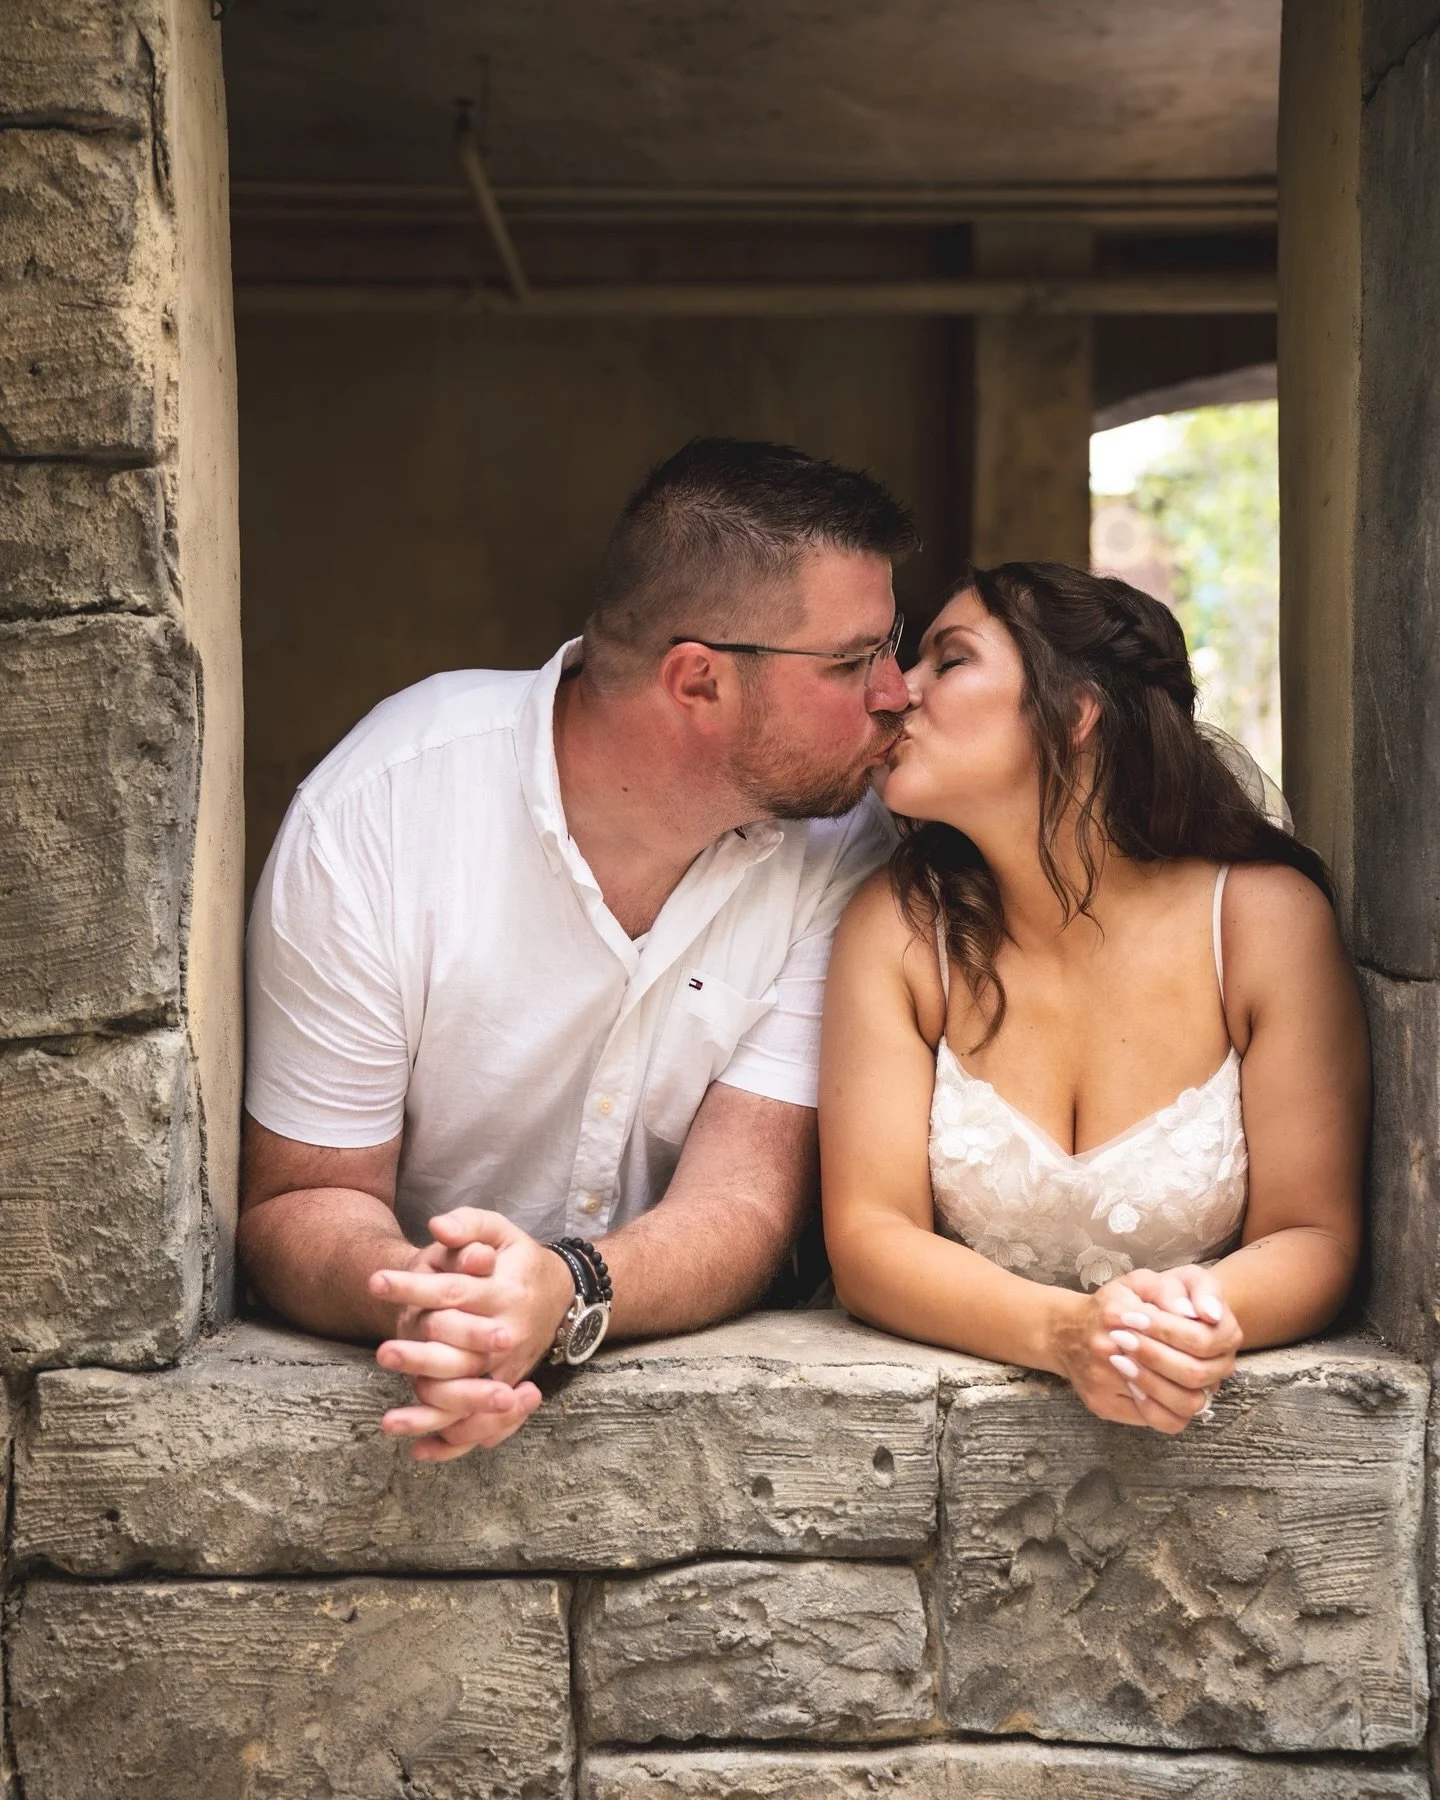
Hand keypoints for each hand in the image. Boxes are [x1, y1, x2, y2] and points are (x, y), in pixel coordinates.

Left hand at [369, 1209, 575, 1458]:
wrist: (560, 1295)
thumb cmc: (519, 1261)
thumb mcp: (501, 1231)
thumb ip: (470, 1224)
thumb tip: (438, 1226)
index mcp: (505, 1292)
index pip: (453, 1291)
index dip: (413, 1286)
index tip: (375, 1281)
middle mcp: (509, 1336)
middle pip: (460, 1353)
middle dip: (418, 1355)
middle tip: (382, 1352)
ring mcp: (508, 1370)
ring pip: (469, 1398)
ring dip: (429, 1413)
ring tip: (390, 1421)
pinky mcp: (506, 1391)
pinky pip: (482, 1425)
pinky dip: (452, 1443)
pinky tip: (419, 1451)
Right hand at [1048, 1272, 1237, 1434]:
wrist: (1064, 1333)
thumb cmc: (1110, 1306)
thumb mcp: (1138, 1283)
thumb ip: (1169, 1291)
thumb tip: (1197, 1313)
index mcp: (1119, 1313)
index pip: (1185, 1335)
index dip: (1204, 1340)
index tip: (1206, 1338)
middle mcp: (1106, 1349)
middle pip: (1187, 1373)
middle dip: (1204, 1368)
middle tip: (1207, 1362)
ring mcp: (1103, 1382)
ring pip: (1176, 1403)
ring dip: (1193, 1392)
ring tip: (1191, 1380)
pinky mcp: (1104, 1405)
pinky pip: (1156, 1421)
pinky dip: (1172, 1409)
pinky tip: (1171, 1394)